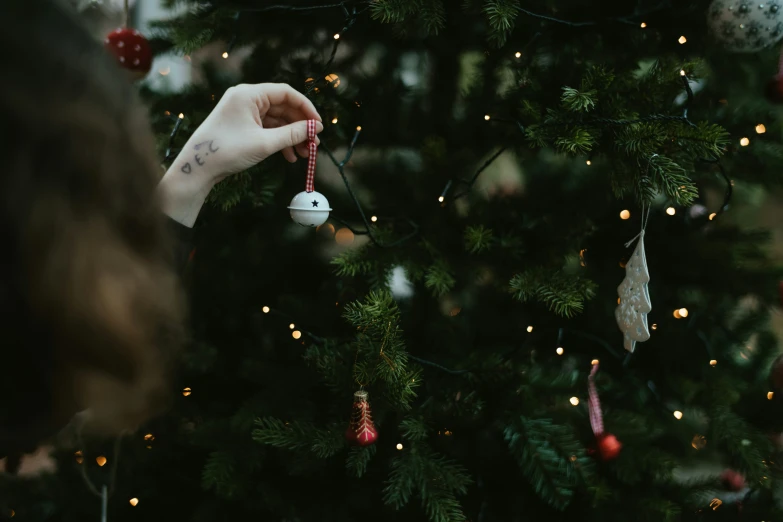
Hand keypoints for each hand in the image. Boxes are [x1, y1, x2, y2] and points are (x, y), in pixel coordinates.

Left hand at [158, 83, 322, 226]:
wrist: (198, 168)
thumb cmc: (228, 151)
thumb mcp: (265, 143)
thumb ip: (293, 134)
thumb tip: (315, 128)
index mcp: (248, 94)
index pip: (286, 93)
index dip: (306, 108)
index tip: (319, 125)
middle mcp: (246, 99)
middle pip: (282, 107)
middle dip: (300, 127)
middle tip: (314, 144)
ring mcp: (243, 113)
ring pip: (276, 121)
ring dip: (292, 137)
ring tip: (305, 155)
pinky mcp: (242, 126)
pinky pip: (267, 129)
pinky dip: (279, 141)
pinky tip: (290, 156)